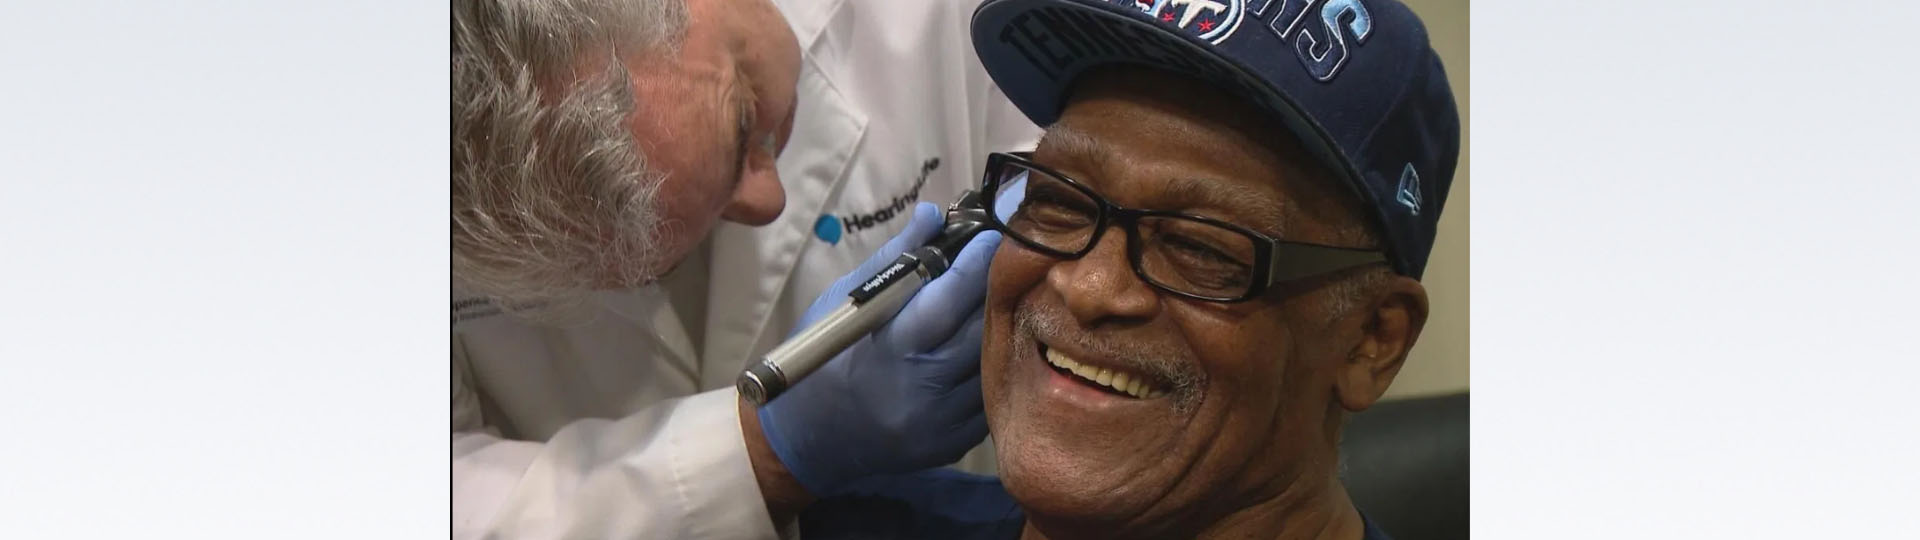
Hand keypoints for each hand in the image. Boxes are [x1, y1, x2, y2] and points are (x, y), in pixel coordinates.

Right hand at [755, 201, 1002, 495]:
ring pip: (994, 363)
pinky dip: (991, 368)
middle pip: (982, 329)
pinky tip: (983, 347)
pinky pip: (990, 397)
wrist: (807, 439)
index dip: (974, 264)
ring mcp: (941, 422)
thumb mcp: (844, 303)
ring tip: (997, 302)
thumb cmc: (823, 359)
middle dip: (994, 291)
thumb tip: (933, 215)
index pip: (948, 299)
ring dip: (999, 328)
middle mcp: (921, 387)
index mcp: (890, 347)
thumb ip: (893, 260)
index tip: (991, 237)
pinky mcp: (953, 444)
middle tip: (1001, 264)